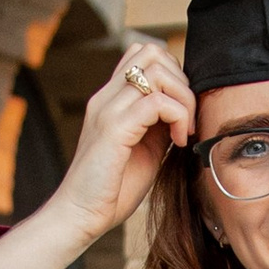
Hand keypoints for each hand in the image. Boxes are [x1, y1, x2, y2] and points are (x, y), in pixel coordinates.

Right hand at [53, 42, 194, 247]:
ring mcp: (108, 110)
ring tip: (184, 130)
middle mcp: (106, 97)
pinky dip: (178, 118)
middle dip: (182, 82)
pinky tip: (178, 142)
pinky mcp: (114, 129)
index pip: (143, 53)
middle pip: (153, 52)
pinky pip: (157, 102)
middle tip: (187, 120)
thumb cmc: (111, 190)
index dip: (173, 74)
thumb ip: (160, 126)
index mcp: (111, 99)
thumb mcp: (145, 149)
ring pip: (157, 70)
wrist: (80, 216)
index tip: (182, 111)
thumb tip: (186, 112)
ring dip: (183, 98)